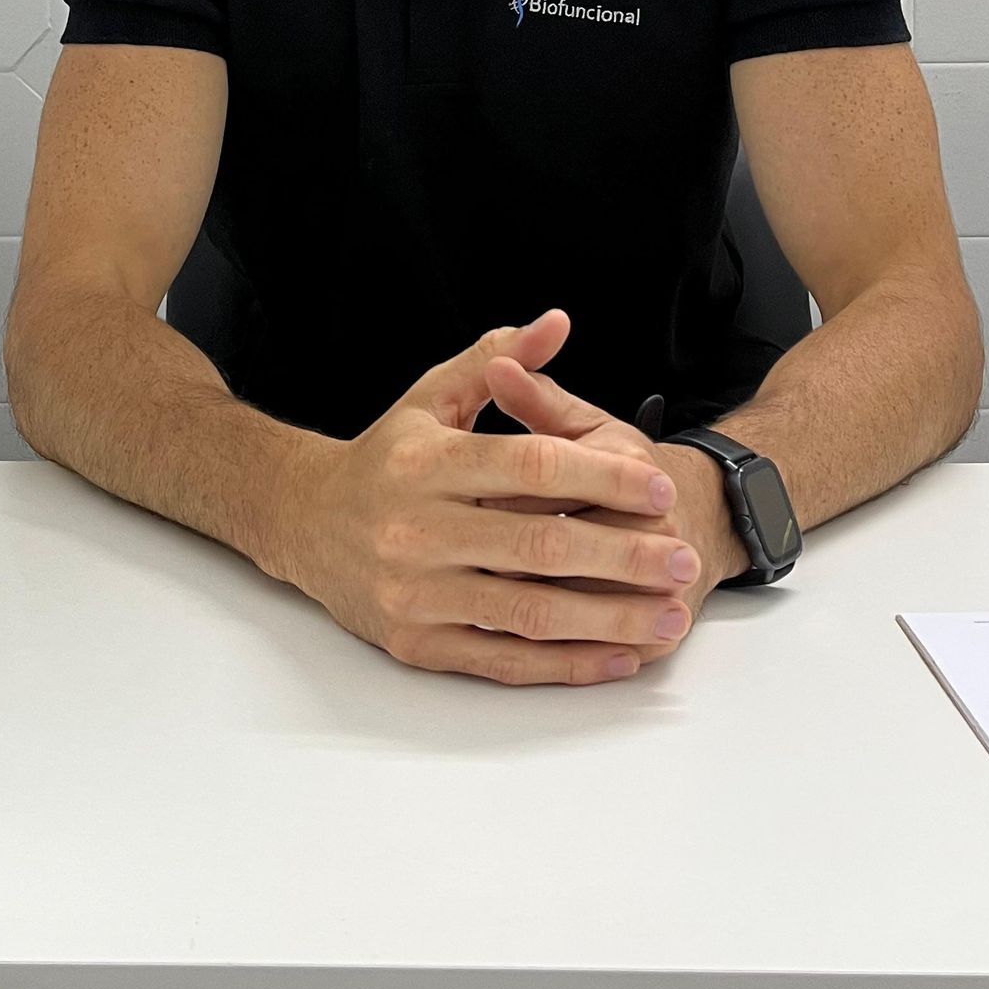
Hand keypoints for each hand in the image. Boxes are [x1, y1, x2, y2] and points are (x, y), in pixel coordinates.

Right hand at [284, 311, 705, 685]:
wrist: (303, 523)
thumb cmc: (384, 459)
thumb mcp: (431, 397)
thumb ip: (497, 359)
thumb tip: (556, 323)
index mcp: (426, 461)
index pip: (531, 466)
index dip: (602, 477)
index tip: (658, 487)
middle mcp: (416, 528)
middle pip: (540, 545)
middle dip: (625, 556)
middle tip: (685, 559)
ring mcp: (415, 593)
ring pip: (528, 613)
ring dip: (609, 618)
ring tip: (671, 614)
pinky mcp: (416, 644)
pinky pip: (503, 661)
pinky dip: (566, 665)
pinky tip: (617, 656)